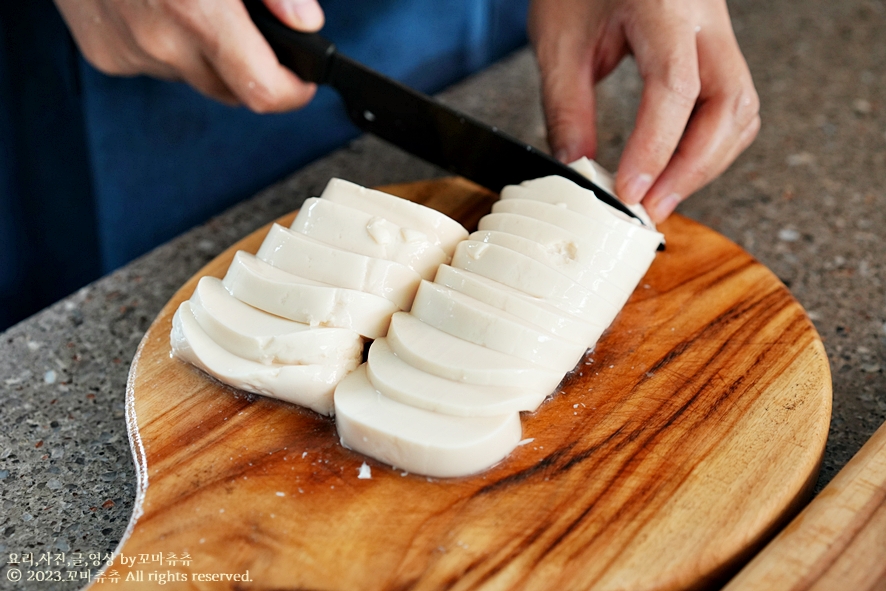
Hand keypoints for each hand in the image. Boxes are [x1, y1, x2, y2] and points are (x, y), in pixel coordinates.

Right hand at [54, 0, 324, 112]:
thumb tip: (305, 23)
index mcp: (196, 11)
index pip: (262, 92)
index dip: (292, 92)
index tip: (302, 82)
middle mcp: (160, 41)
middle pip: (232, 90)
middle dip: (250, 68)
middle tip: (249, 29)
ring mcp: (129, 52)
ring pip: (194, 77)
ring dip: (205, 55)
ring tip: (193, 4)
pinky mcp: (105, 54)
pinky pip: (156, 66)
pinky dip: (167, 45)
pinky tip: (157, 6)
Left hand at [529, 0, 759, 221]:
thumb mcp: (558, 41)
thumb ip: (566, 107)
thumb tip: (576, 168)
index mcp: (665, 6)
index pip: (675, 87)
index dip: (655, 148)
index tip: (629, 191)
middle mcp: (705, 18)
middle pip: (730, 103)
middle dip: (692, 166)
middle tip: (652, 206)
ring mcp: (718, 32)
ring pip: (741, 109)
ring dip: (706, 162)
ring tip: (662, 196)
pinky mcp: (716, 49)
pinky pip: (732, 104)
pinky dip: (710, 145)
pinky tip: (676, 169)